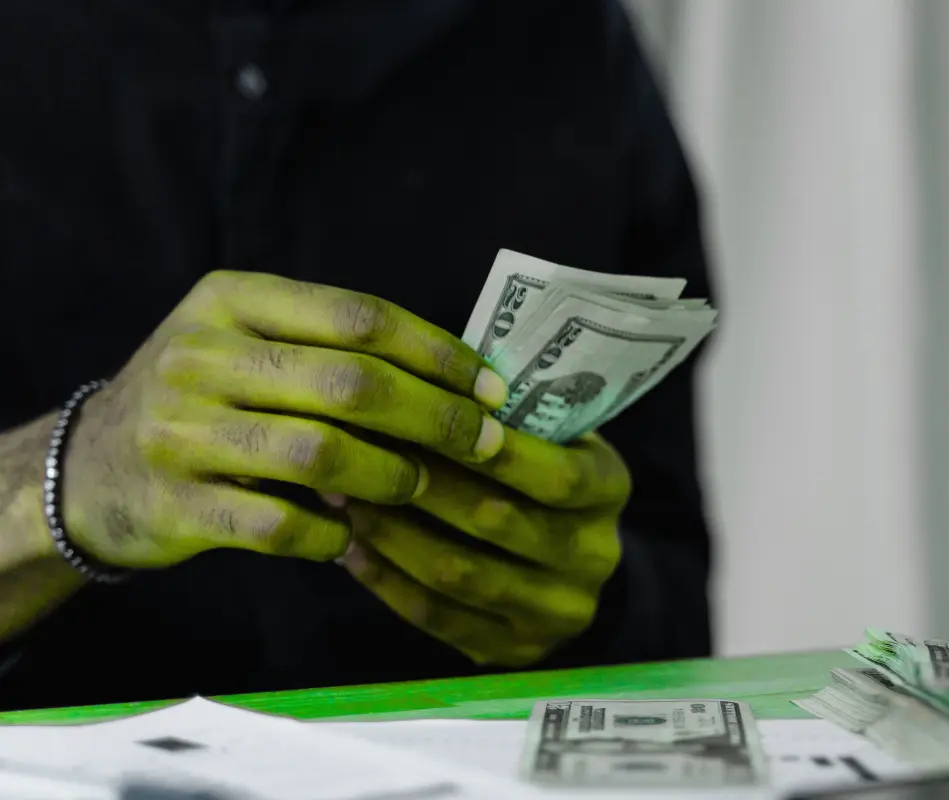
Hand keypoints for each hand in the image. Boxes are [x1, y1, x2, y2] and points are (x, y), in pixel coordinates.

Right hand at [62, 270, 508, 567]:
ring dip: (388, 477)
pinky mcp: (175, 503)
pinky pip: (278, 526)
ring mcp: (181, 431)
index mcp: (233, 300)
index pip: (359, 316)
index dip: (438, 353)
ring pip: (319, 454)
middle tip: (486, 443)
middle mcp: (202, 356)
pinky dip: (329, 537)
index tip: (491, 386)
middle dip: (435, 417)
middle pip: (350, 383)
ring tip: (418, 486)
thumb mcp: (248, 344)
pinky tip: (351, 537)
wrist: (90, 466)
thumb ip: (331, 348)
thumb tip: (459, 379)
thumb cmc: (204, 397)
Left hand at [339, 429, 628, 666]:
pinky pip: (437, 616)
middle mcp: (591, 557)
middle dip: (419, 483)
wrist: (575, 568)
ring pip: (458, 573)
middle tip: (356, 448)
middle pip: (496, 522)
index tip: (427, 415)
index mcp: (609, 491)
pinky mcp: (512, 651)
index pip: (555, 475)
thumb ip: (512, 418)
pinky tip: (349, 548)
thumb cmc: (548, 472)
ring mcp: (555, 612)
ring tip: (342, 496)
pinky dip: (387, 581)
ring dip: (390, 532)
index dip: (494, 452)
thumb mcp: (555, 435)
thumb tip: (421, 388)